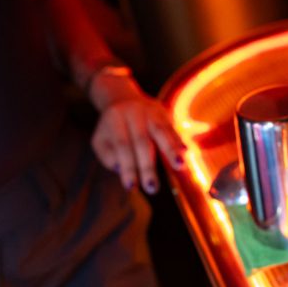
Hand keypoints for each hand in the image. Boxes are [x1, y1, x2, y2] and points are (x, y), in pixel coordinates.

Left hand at [90, 77, 185, 192]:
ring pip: (161, 131)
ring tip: (179, 166)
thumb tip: (119, 168)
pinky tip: (187, 152)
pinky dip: (179, 141)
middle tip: (152, 188)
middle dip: (147, 166)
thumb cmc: (112, 129)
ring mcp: (151, 111)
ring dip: (171, 150)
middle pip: (142, 141)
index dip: (127, 166)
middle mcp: (134, 113)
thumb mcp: (100, 140)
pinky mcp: (164, 113)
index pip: (121, 145)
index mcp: (114, 119)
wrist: (123, 98)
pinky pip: (173, 128)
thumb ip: (107, 156)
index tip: (131, 187)